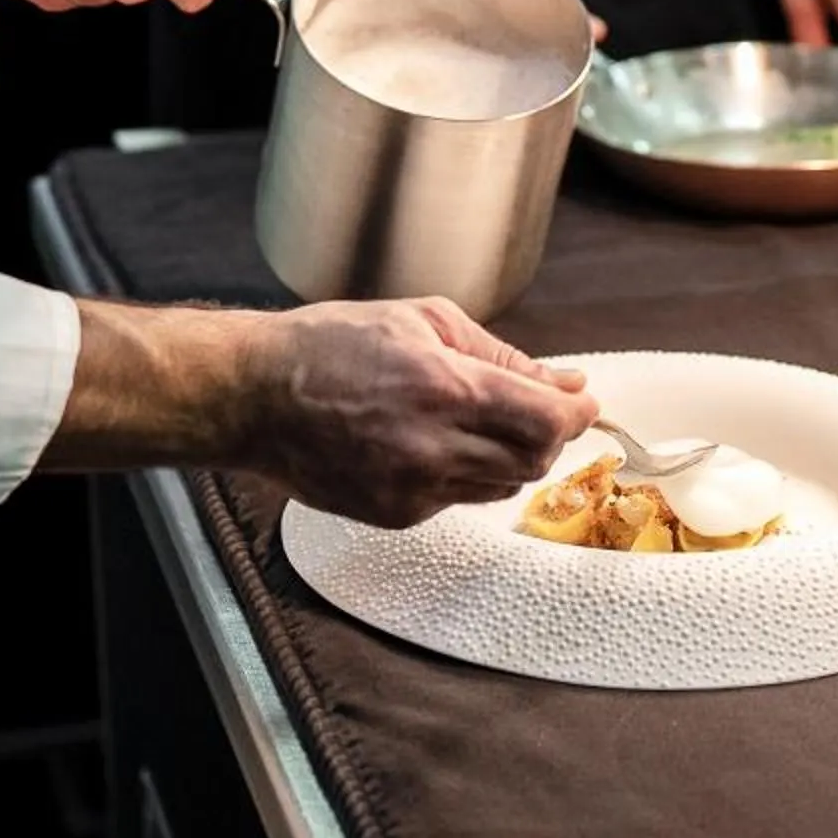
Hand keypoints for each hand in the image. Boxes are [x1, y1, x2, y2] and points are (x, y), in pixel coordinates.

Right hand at [240, 298, 595, 527]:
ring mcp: (411, 489)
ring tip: (478, 421)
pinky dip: (465, 473)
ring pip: (501, 486)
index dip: (577, 415)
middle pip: (534, 462)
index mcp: (445, 389)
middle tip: (538, 409)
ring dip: (509, 456)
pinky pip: (457, 499)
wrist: (256, 395)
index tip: (581, 403)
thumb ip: (503, 356)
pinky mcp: (394, 515)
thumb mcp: (426, 321)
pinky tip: (434, 443)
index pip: (547, 422)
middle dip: (548, 435)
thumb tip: (563, 382)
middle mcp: (432, 447)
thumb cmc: (332, 346)